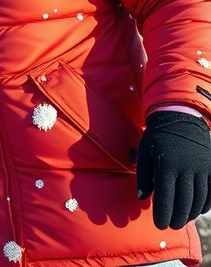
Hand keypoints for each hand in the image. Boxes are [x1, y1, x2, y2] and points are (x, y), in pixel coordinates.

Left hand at [137, 110, 210, 228]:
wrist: (180, 118)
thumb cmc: (157, 137)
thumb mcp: (144, 152)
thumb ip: (142, 175)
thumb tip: (141, 198)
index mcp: (166, 164)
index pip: (165, 195)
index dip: (163, 213)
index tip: (160, 225)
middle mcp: (186, 168)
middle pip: (184, 200)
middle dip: (178, 216)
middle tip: (172, 226)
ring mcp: (202, 168)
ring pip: (199, 197)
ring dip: (192, 212)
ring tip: (184, 220)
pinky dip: (206, 203)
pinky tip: (198, 210)